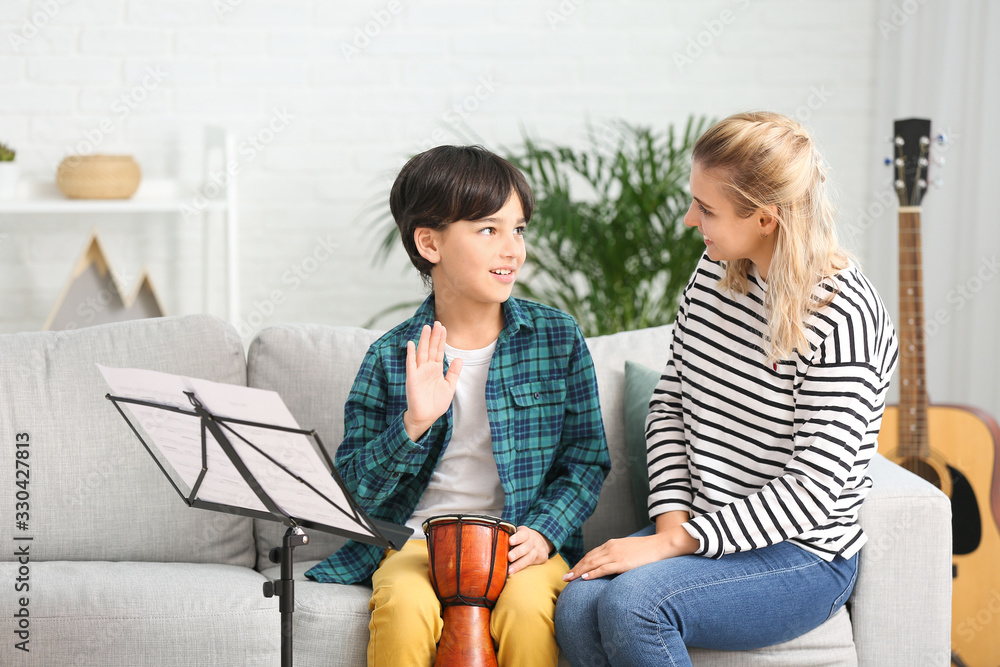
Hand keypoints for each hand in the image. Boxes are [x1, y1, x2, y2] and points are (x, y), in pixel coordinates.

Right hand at [402, 322, 462, 441]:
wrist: (426, 417)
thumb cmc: (436, 403)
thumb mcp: (449, 387)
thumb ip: (453, 372)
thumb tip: (459, 358)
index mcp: (436, 369)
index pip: (439, 351)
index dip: (441, 339)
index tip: (443, 327)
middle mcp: (427, 368)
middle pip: (431, 348)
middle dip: (434, 336)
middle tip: (437, 322)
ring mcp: (419, 372)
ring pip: (422, 352)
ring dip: (423, 340)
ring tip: (426, 328)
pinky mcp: (412, 378)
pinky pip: (411, 364)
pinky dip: (411, 354)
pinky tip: (411, 344)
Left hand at [507, 526, 552, 575]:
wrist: (541, 542)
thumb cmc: (524, 539)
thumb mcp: (519, 534)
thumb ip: (510, 537)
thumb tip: (496, 545)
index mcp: (526, 532)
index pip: (523, 534)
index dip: (517, 538)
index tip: (510, 541)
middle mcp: (533, 540)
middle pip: (526, 547)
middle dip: (517, 552)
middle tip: (509, 557)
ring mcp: (538, 550)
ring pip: (529, 557)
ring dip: (519, 564)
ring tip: (510, 570)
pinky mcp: (542, 558)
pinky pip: (532, 564)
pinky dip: (523, 568)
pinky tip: (514, 572)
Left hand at [562, 524, 697, 581]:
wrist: (661, 545)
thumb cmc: (647, 549)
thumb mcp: (628, 550)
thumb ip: (618, 555)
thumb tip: (611, 564)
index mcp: (611, 544)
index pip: (591, 554)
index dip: (580, 563)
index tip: (572, 571)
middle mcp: (610, 548)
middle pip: (588, 559)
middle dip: (575, 568)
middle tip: (565, 577)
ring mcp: (615, 555)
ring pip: (592, 564)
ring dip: (579, 571)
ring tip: (569, 579)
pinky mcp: (622, 563)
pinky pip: (603, 569)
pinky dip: (592, 573)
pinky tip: (584, 578)